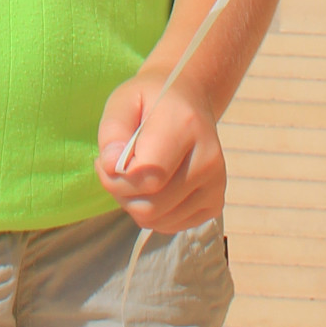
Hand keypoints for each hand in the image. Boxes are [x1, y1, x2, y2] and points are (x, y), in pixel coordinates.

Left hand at [95, 69, 225, 233]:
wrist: (190, 100)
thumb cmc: (151, 101)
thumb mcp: (123, 101)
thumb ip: (112, 131)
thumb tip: (111, 167)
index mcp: (185, 125)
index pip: (146, 177)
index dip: (117, 177)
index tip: (109, 159)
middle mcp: (208, 158)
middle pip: (151, 206)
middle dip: (123, 193)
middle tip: (120, 168)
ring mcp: (216, 184)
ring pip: (158, 221)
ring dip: (137, 204)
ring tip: (138, 174)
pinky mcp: (216, 203)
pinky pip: (171, 226)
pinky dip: (154, 213)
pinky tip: (156, 186)